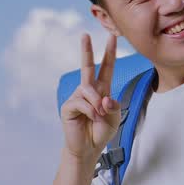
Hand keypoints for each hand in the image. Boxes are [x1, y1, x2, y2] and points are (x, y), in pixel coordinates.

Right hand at [61, 33, 121, 162]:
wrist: (88, 149)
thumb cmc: (100, 132)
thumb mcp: (114, 119)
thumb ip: (113, 107)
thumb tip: (103, 99)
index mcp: (101, 90)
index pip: (105, 68)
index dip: (109, 53)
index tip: (112, 37)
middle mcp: (88, 90)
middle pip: (87, 66)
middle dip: (87, 50)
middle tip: (85, 35)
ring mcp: (77, 97)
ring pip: (88, 90)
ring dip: (96, 104)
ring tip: (99, 117)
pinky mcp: (68, 106)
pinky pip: (81, 102)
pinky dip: (90, 111)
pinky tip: (91, 118)